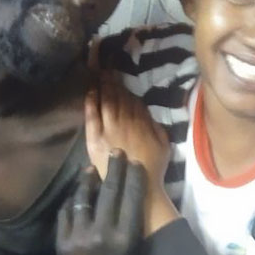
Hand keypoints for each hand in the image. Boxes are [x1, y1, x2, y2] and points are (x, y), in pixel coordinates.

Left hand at [56, 152, 145, 254]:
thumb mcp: (135, 247)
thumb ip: (130, 220)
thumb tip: (126, 189)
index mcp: (126, 237)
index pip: (132, 197)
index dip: (133, 176)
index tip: (135, 162)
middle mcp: (102, 234)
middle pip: (109, 191)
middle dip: (114, 168)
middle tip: (116, 153)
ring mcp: (78, 237)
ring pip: (83, 198)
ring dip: (88, 180)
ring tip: (91, 168)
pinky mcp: (62, 242)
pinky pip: (66, 212)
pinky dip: (73, 201)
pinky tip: (78, 193)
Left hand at [85, 71, 169, 187]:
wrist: (138, 187)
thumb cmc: (153, 167)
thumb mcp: (164, 144)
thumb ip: (157, 126)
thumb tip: (148, 113)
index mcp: (142, 122)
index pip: (132, 100)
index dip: (125, 87)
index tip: (120, 76)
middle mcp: (125, 122)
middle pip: (118, 97)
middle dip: (113, 81)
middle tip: (107, 67)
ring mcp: (109, 129)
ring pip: (105, 103)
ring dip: (103, 87)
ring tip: (99, 74)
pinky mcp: (95, 139)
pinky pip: (91, 117)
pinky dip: (91, 103)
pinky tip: (90, 91)